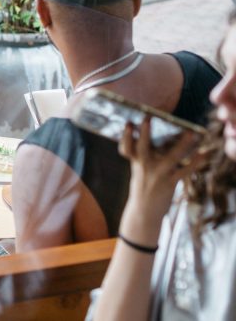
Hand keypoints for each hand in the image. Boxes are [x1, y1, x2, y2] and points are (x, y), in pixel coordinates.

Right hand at [119, 116, 208, 235]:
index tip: (128, 124)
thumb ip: (144, 157)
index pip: (126, 148)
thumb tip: (157, 142)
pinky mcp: (170, 183)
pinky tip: (204, 154)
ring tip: (190, 133)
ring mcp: (158, 175)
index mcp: (135, 163)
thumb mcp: (138, 172)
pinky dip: (196, 163)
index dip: (126, 136)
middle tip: (147, 118)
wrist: (144, 212)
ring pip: (171, 157)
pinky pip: (185, 171)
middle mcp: (145, 167)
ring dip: (182, 144)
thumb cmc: (143, 189)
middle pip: (143, 148)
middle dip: (144, 133)